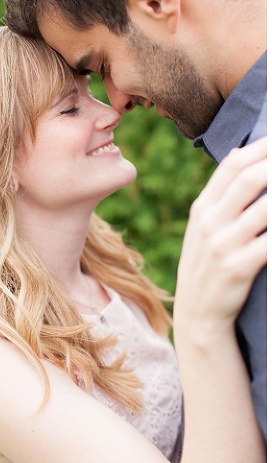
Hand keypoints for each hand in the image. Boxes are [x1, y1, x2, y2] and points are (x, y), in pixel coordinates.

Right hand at [174, 138, 266, 332]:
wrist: (198, 315)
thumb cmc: (209, 267)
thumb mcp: (204, 229)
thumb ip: (222, 195)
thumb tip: (240, 155)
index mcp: (203, 209)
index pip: (233, 165)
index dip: (264, 147)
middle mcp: (210, 222)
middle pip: (249, 178)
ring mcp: (223, 244)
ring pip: (265, 207)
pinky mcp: (239, 266)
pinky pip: (271, 242)